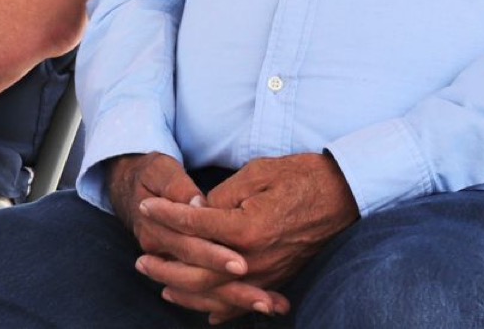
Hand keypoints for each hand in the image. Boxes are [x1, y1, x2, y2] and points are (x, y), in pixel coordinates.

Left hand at [136, 153, 358, 322]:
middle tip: (140, 259)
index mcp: (246, 227)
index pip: (193, 224)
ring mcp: (266, 273)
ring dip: (183, 290)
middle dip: (164, 264)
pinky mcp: (277, 278)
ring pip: (214, 293)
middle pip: (196, 271)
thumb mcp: (258, 174)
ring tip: (160, 283)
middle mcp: (254, 258)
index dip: (166, 214)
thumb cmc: (300, 176)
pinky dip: (219, 308)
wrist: (343, 192)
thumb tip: (195, 213)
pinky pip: (242, 303)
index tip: (145, 206)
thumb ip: (222, 197)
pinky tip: (202, 309)